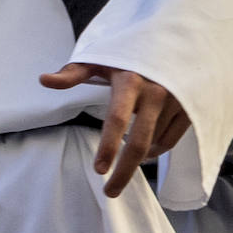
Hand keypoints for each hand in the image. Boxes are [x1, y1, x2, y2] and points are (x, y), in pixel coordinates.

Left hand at [39, 63, 189, 196]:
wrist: (175, 41)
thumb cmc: (130, 53)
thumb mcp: (102, 58)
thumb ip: (74, 73)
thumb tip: (43, 80)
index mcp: (130, 80)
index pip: (117, 119)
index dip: (108, 146)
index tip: (98, 170)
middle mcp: (155, 92)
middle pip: (139, 143)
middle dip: (123, 172)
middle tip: (110, 192)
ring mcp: (175, 101)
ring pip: (154, 143)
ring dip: (139, 156)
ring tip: (127, 157)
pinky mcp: (189, 108)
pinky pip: (171, 141)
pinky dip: (157, 150)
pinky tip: (147, 151)